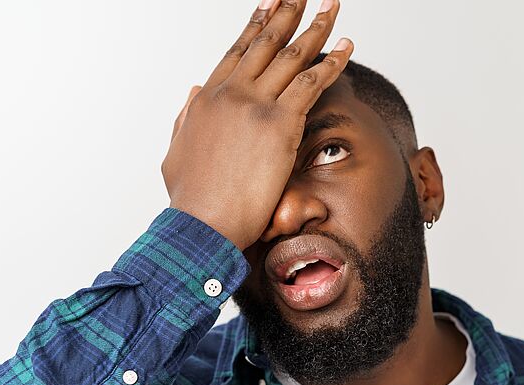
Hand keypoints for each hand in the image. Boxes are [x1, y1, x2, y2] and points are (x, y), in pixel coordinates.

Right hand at [161, 0, 352, 250]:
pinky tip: (347, 46)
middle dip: (288, 14)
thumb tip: (195, 92)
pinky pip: (312, 84)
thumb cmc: (190, 199)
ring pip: (292, 56)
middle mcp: (232, 94)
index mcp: (208, 100)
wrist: (201, 223)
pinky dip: (332, 62)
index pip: (237, 52)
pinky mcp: (280, 126)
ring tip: (332, 7)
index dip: (256, 26)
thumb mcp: (176, 152)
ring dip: (317, 28)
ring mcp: (256, 106)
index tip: (270, 6)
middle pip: (266, 44)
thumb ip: (185, 118)